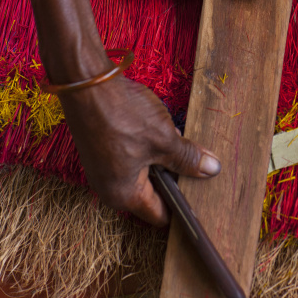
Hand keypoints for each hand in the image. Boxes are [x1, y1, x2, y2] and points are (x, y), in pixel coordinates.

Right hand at [59, 73, 219, 226]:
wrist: (86, 83)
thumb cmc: (121, 114)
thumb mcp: (163, 138)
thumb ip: (187, 158)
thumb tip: (212, 169)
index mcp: (124, 196)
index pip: (160, 214)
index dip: (183, 206)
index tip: (203, 194)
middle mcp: (110, 188)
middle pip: (152, 192)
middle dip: (174, 175)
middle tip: (196, 159)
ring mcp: (103, 167)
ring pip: (143, 169)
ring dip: (161, 156)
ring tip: (175, 136)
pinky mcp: (101, 147)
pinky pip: (131, 155)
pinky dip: (147, 144)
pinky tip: (157, 125)